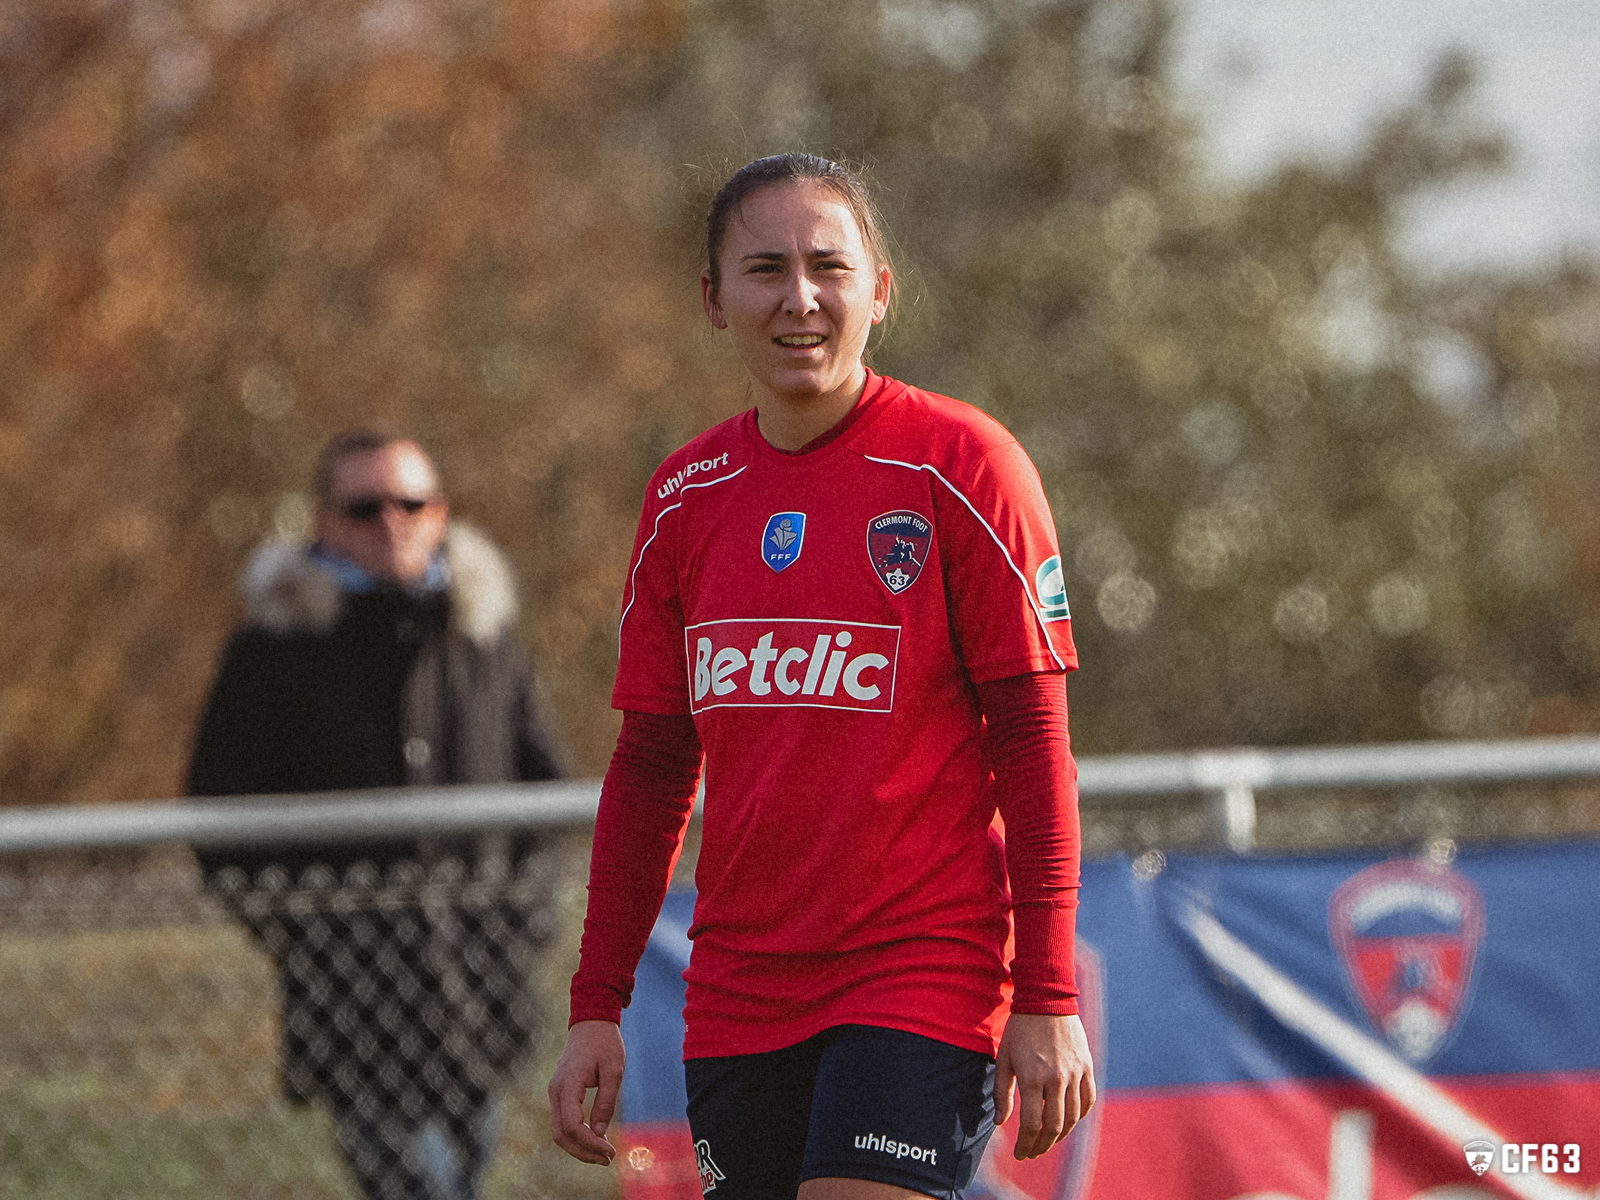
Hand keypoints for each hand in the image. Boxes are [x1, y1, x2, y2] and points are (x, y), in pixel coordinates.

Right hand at [548, 1019, 626, 1163]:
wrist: (591, 1020)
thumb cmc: (605, 1042)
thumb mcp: (614, 1070)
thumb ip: (606, 1102)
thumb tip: (600, 1132)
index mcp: (568, 1084)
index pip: (572, 1125)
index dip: (590, 1143)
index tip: (610, 1150)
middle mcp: (556, 1091)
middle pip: (561, 1134)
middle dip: (583, 1152)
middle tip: (607, 1159)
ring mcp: (555, 1092)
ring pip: (559, 1131)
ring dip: (579, 1147)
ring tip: (602, 1154)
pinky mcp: (560, 1093)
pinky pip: (562, 1121)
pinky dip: (576, 1136)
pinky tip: (595, 1139)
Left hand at [993, 1012, 1094, 1159]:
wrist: (1046, 1000)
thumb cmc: (1020, 1029)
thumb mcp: (1004, 1058)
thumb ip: (1002, 1092)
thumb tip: (1001, 1123)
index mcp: (1032, 1077)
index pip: (1032, 1125)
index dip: (1026, 1145)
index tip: (1020, 1154)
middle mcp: (1056, 1078)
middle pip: (1054, 1127)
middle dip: (1041, 1146)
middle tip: (1032, 1152)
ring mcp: (1075, 1073)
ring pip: (1073, 1117)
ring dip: (1060, 1135)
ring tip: (1047, 1140)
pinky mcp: (1087, 1067)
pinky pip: (1088, 1100)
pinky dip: (1079, 1116)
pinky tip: (1068, 1120)